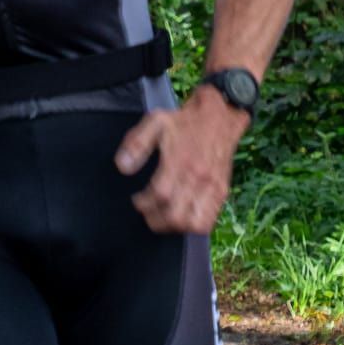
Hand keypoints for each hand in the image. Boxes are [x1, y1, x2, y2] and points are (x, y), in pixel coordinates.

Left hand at [114, 88, 244, 234]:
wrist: (219, 117)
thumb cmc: (184, 121)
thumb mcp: (155, 122)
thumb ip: (136, 143)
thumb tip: (122, 167)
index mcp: (180, 162)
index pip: (159, 196)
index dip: (143, 204)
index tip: (137, 200)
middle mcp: (198, 178)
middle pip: (174, 216)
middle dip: (155, 219)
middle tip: (147, 211)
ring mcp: (212, 188)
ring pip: (192, 224)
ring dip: (173, 227)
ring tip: (162, 216)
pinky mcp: (221, 193)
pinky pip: (208, 222)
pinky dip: (191, 226)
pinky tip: (181, 217)